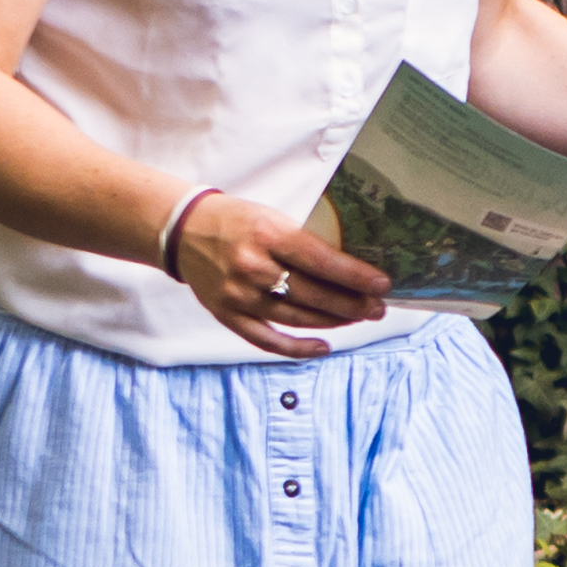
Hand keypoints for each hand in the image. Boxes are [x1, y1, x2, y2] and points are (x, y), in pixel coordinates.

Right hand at [172, 194, 387, 355]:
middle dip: (352, 304)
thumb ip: (304, 244)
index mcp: (266, 234)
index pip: (320, 260)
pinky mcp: (227, 315)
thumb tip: (351, 270)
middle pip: (312, 294)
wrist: (184, 231)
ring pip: (296, 317)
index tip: (382, 285)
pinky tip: (324, 346)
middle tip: (377, 307)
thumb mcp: (272, 219)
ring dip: (333, 321)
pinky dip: (298, 348)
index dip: (354, 276)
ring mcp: (238, 296)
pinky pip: (268, 340)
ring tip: (357, 318)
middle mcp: (252, 267)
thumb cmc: (237, 221)